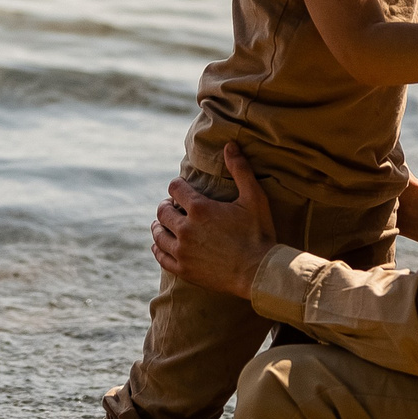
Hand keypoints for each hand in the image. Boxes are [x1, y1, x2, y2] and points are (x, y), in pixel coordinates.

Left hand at [148, 144, 278, 300]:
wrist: (260, 273)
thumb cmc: (259, 234)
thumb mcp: (254, 198)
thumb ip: (240, 170)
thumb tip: (230, 145)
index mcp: (200, 208)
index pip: (175, 188)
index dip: (177, 185)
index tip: (180, 188)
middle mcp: (185, 229)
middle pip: (162, 211)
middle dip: (166, 205)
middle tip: (172, 206)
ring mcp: (182, 251)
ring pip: (158, 234)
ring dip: (159, 225)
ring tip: (163, 223)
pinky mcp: (184, 269)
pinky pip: (161, 257)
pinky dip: (158, 248)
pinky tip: (160, 245)